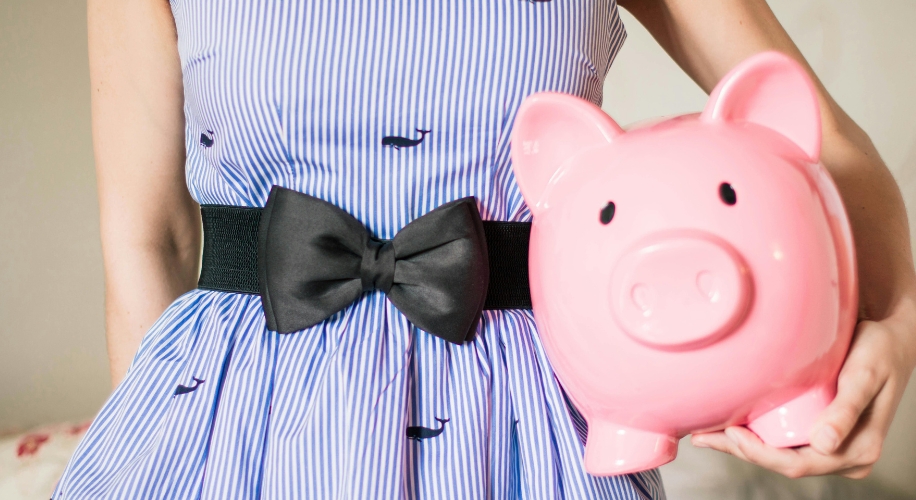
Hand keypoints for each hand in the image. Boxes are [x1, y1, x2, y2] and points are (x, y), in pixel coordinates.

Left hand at [691, 313, 915, 478]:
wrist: (893, 339)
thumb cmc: (880, 352)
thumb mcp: (864, 376)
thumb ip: (846, 410)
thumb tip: (825, 444)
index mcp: (857, 450)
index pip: (798, 464)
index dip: (760, 454)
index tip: (730, 435)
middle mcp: (844, 455)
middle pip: (783, 462)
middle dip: (741, 451)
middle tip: (701, 436)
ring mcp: (832, 445)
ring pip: (779, 454)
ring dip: (742, 446)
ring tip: (704, 433)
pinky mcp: (820, 431)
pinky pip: (783, 440)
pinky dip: (754, 435)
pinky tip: (728, 425)